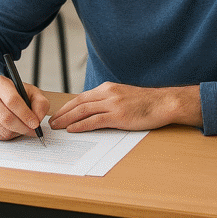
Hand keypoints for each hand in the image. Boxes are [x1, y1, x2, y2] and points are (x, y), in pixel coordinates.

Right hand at [0, 75, 49, 140]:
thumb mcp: (29, 91)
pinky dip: (8, 136)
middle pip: (7, 118)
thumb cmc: (12, 93)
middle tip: (33, 130)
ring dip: (17, 132)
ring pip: (3, 131)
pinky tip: (11, 128)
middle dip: (23, 127)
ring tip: (22, 126)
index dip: (26, 114)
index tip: (35, 123)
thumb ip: (39, 102)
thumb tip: (38, 119)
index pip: (12, 101)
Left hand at [50, 82, 200, 131]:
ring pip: (83, 111)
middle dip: (63, 113)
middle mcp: (108, 93)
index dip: (67, 106)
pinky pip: (95, 121)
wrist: (164, 103)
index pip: (82, 97)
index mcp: (108, 88)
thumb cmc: (146, 102)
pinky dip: (81, 125)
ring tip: (57, 127)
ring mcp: (113, 104)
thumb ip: (109, 101)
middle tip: (52, 121)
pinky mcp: (119, 116)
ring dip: (67, 119)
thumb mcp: (124, 96)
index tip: (58, 114)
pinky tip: (73, 129)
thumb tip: (94, 111)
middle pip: (79, 103)